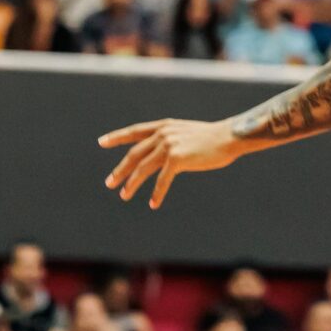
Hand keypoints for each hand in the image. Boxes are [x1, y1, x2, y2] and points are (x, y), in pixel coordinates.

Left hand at [99, 118, 243, 207]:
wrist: (229, 137)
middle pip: (134, 154)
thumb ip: (170, 140)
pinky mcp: (177, 159)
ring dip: (132, 184)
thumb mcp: (185, 133)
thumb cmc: (211, 138)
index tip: (101, 142)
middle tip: (109, 183)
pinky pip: (162, 181)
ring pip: (143, 169)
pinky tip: (153, 203)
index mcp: (163, 126)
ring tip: (124, 195)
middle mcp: (163, 134)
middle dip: (120, 170)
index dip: (117, 137)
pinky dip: (157, 193)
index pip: (134, 132)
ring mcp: (168, 145)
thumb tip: (159, 154)